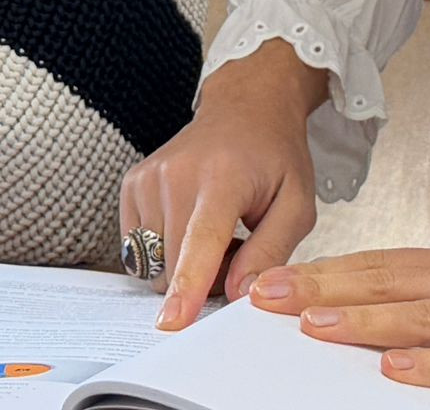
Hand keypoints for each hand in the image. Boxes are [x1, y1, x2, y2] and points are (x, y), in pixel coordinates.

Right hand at [120, 40, 326, 328]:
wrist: (245, 108)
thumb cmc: (275, 157)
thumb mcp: (297, 205)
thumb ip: (271, 252)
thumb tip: (241, 296)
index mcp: (223, 178)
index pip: (201, 241)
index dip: (188, 285)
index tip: (173, 321)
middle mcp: (176, 174)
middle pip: (174, 262)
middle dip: (204, 277)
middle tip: (237, 247)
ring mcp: (149, 176)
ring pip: (154, 261)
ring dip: (183, 263)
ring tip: (215, 230)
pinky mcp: (133, 183)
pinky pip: (138, 246)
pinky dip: (165, 249)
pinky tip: (190, 223)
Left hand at [251, 245, 429, 397]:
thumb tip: (372, 309)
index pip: (377, 264)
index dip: (324, 272)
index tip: (275, 280)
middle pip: (384, 282)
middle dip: (323, 289)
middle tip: (269, 295)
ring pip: (419, 315)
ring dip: (362, 321)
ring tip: (315, 326)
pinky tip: (398, 369)